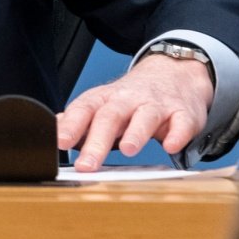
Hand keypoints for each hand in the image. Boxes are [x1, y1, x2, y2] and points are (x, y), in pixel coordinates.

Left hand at [55, 54, 213, 171]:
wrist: (173, 73)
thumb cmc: (132, 97)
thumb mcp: (103, 104)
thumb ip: (80, 120)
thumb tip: (56, 132)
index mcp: (105, 99)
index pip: (84, 110)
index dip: (71, 126)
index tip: (60, 143)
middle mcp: (128, 100)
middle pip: (110, 117)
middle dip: (97, 142)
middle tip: (86, 165)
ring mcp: (156, 105)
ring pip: (145, 116)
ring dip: (136, 133)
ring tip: (128, 150)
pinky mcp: (182, 113)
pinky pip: (181, 123)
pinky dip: (176, 135)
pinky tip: (170, 147)